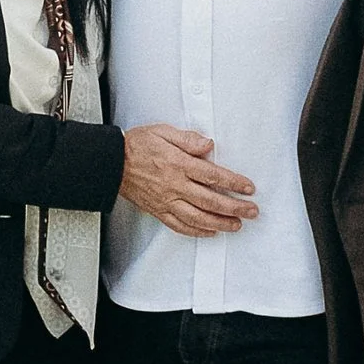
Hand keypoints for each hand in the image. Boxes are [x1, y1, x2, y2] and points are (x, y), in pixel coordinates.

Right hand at [121, 124, 258, 236]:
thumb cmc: (137, 145)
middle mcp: (175, 185)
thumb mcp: (163, 131)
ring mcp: (166, 201)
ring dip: (220, 223)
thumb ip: (188, 138)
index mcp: (178, 164)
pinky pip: (180, 225)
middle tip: (251, 211)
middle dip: (235, 207)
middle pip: (210, 201)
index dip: (234, 183)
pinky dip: (197, 232)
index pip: (213, 176)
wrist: (111, 163)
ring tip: (236, 225)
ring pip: (198, 218)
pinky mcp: (159, 211)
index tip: (248, 188)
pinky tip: (210, 232)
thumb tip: (208, 144)